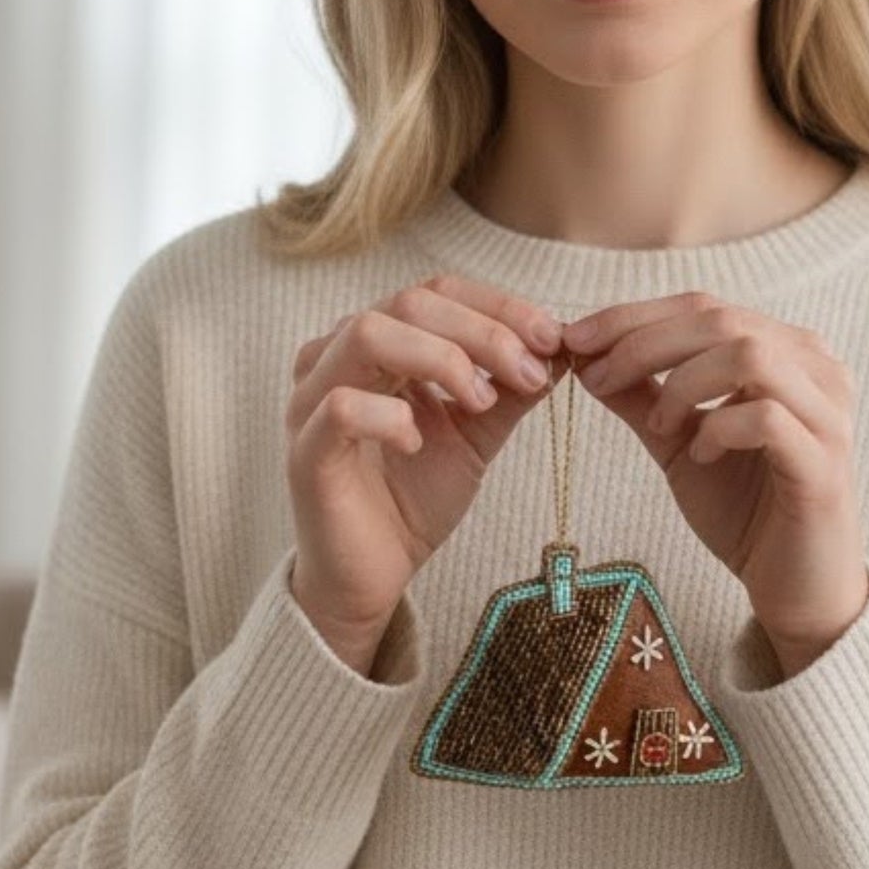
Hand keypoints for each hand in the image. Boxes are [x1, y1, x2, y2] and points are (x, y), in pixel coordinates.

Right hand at [285, 275, 563, 658]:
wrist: (373, 575)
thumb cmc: (413, 499)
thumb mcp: (474, 436)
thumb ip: (508, 393)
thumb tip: (562, 350)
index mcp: (377, 344)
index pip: (436, 293)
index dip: (498, 307)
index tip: (554, 339)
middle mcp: (336, 357)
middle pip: (409, 303)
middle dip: (483, 332)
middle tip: (531, 370)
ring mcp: (313, 400)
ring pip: (370, 334)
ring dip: (442, 359)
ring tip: (482, 401)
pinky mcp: (306, 451)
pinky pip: (343, 407)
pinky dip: (392, 417)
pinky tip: (419, 442)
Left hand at [560, 295, 868, 667]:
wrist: (795, 590)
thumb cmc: (745, 514)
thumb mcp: (678, 446)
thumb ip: (641, 399)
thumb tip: (585, 357)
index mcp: (785, 353)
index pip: (704, 308)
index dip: (633, 317)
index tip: (573, 338)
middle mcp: (816, 369)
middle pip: (722, 319)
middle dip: (644, 342)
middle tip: (595, 376)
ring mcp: (827, 413)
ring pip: (748, 355)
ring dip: (684, 384)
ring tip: (659, 425)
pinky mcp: (824, 463)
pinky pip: (766, 417)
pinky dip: (720, 429)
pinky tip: (700, 455)